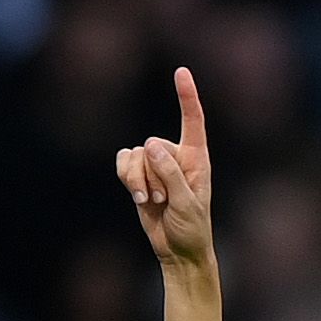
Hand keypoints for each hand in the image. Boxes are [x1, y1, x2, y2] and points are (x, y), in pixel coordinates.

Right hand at [116, 67, 215, 269]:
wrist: (177, 249)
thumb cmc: (192, 226)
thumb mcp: (186, 202)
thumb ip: (170, 173)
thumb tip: (149, 144)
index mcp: (197, 157)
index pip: (192, 120)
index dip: (186, 95)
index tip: (180, 71)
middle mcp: (176, 155)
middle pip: (152, 146)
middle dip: (153, 175)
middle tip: (165, 200)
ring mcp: (156, 165)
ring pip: (134, 156)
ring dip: (138, 181)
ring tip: (152, 201)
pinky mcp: (139, 176)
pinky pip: (123, 163)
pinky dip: (127, 180)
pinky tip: (138, 198)